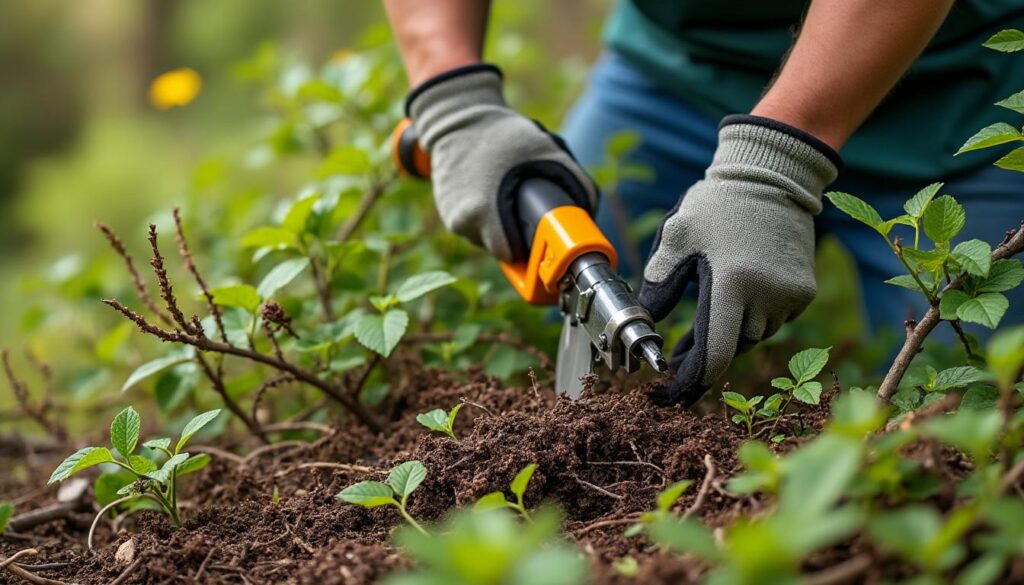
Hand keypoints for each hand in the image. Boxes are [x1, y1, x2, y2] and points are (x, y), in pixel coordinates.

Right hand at [407, 64, 596, 261]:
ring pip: (484, 239)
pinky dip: (484, 217)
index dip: (527, 250)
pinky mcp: (445, 210)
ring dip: (499, 227)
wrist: (455, 119)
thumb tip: (589, 209)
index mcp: (484, 211)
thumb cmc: (501, 134)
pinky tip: (492, 196)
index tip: (538, 239)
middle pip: (498, 248)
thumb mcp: (545, 149)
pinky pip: (472, 226)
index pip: (509, 254)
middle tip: (526, 212)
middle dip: (515, 236)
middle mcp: (463, 220)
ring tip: (507, 198)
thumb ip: (574, 179)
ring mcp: (451, 216)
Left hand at [638, 116, 840, 405]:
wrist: (772, 177)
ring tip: (701, 326)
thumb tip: (646, 324)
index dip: (692, 381)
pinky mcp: (804, 291)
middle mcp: (769, 296)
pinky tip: (734, 301)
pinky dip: (751, 318)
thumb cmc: (717, 206)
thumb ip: (658, 283)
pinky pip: (772, 320)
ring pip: (753, 336)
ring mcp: (791, 296)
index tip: (672, 394)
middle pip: (732, 346)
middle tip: (675, 358)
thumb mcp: (676, 237)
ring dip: (729, 335)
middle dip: (703, 355)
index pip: (716, 353)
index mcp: (734, 283)